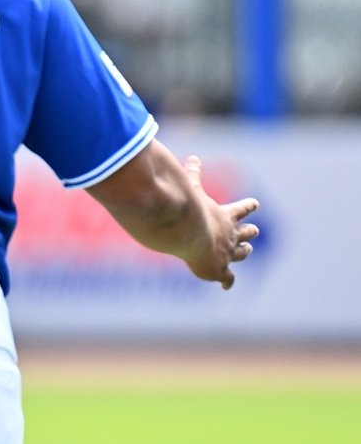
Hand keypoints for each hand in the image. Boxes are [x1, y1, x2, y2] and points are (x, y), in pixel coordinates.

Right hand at [182, 155, 260, 289]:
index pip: (241, 209)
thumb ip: (192, 174)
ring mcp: (226, 253)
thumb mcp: (192, 188)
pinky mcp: (218, 269)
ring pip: (241, 253)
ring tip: (247, 251)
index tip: (255, 203)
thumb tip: (193, 157)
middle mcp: (230, 234)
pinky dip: (227, 281)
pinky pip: (226, 278)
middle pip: (245, 233)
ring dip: (243, 252)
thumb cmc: (191, 210)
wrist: (189, 233)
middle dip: (249, 231)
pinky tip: (227, 286)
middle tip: (254, 230)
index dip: (248, 206)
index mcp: (225, 216)